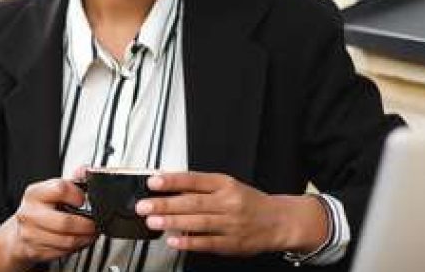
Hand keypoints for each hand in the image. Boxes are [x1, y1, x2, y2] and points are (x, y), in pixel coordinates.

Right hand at [0, 177, 96, 271]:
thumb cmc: (40, 209)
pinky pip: (62, 252)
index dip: (77, 195)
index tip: (83, 200)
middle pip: (65, 223)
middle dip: (86, 225)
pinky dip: (75, 248)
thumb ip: (72, 180)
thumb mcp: (52, 190)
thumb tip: (86, 170)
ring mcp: (30, 234)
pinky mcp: (34, 251)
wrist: (18, 233)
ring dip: (84, 239)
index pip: (60, 189)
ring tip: (90, 234)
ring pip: (66, 241)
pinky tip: (78, 241)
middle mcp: (29, 214)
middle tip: (94, 224)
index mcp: (34, 193)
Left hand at [135, 172, 327, 255]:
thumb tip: (172, 188)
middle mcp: (228, 202)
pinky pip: (208, 243)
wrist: (279, 221)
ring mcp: (231, 224)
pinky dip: (190, 242)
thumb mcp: (228, 186)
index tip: (153, 181)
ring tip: (153, 221)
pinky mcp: (232, 243)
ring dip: (173, 222)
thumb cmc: (250, 203)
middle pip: (193, 202)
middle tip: (145, 206)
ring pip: (198, 222)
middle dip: (166, 204)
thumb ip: (201, 188)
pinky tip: (174, 241)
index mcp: (226, 184)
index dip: (173, 180)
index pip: (195, 179)